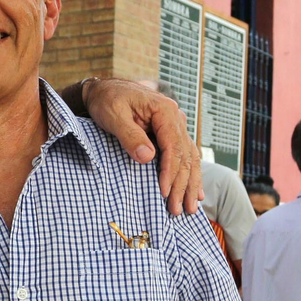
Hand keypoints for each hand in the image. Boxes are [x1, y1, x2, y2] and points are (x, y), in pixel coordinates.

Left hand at [82, 77, 201, 214]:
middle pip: (185, 155)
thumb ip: (130, 136)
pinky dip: (190, 174)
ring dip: (191, 183)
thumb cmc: (108, 101)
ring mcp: (176, 125)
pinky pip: (185, 155)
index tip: (165, 193)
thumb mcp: (113, 116)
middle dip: (183, 185)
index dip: (170, 172)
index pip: (173, 146)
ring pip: (190, 157)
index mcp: (164, 111)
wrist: (105, 90)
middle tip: (179, 210)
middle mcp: (176, 117)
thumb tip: (148, 158)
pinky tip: (195, 191)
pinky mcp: (170, 134)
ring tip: (191, 208)